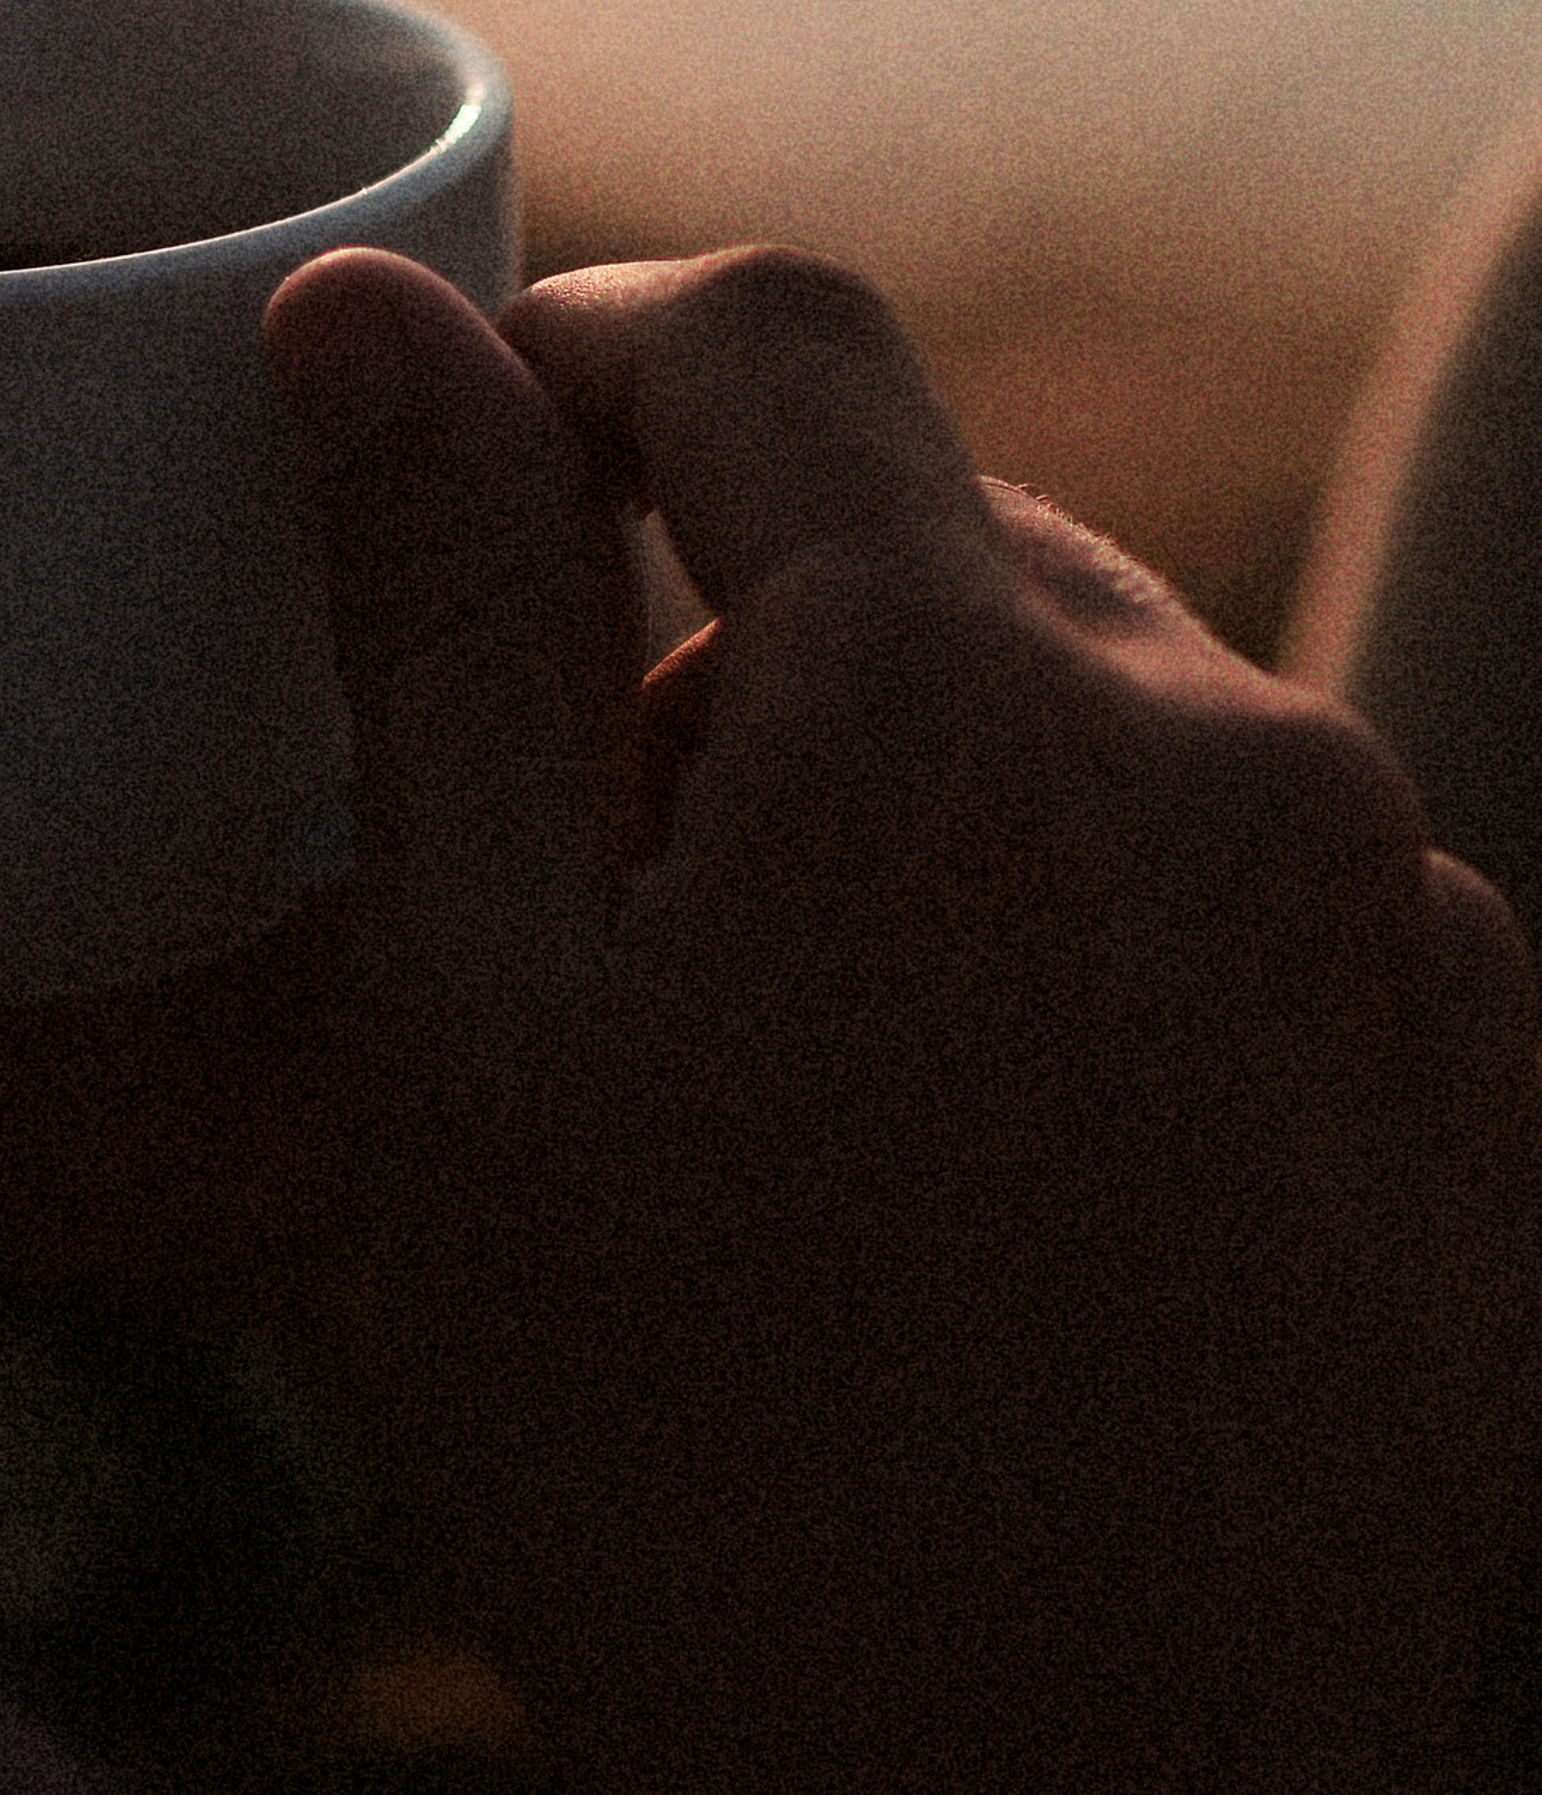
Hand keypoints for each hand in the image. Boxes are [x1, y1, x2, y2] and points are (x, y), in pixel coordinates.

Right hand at [264, 245, 1541, 1794]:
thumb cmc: (706, 1480)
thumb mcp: (476, 1026)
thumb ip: (440, 613)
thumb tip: (364, 315)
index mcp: (959, 701)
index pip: (765, 331)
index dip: (583, 347)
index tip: (474, 453)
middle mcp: (1234, 747)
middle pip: (933, 521)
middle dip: (741, 624)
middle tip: (605, 891)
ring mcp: (1400, 913)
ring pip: (1096, 686)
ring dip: (928, 772)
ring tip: (808, 1071)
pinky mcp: (1483, 1067)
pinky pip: (1251, 856)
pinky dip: (1102, 907)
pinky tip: (1003, 1154)